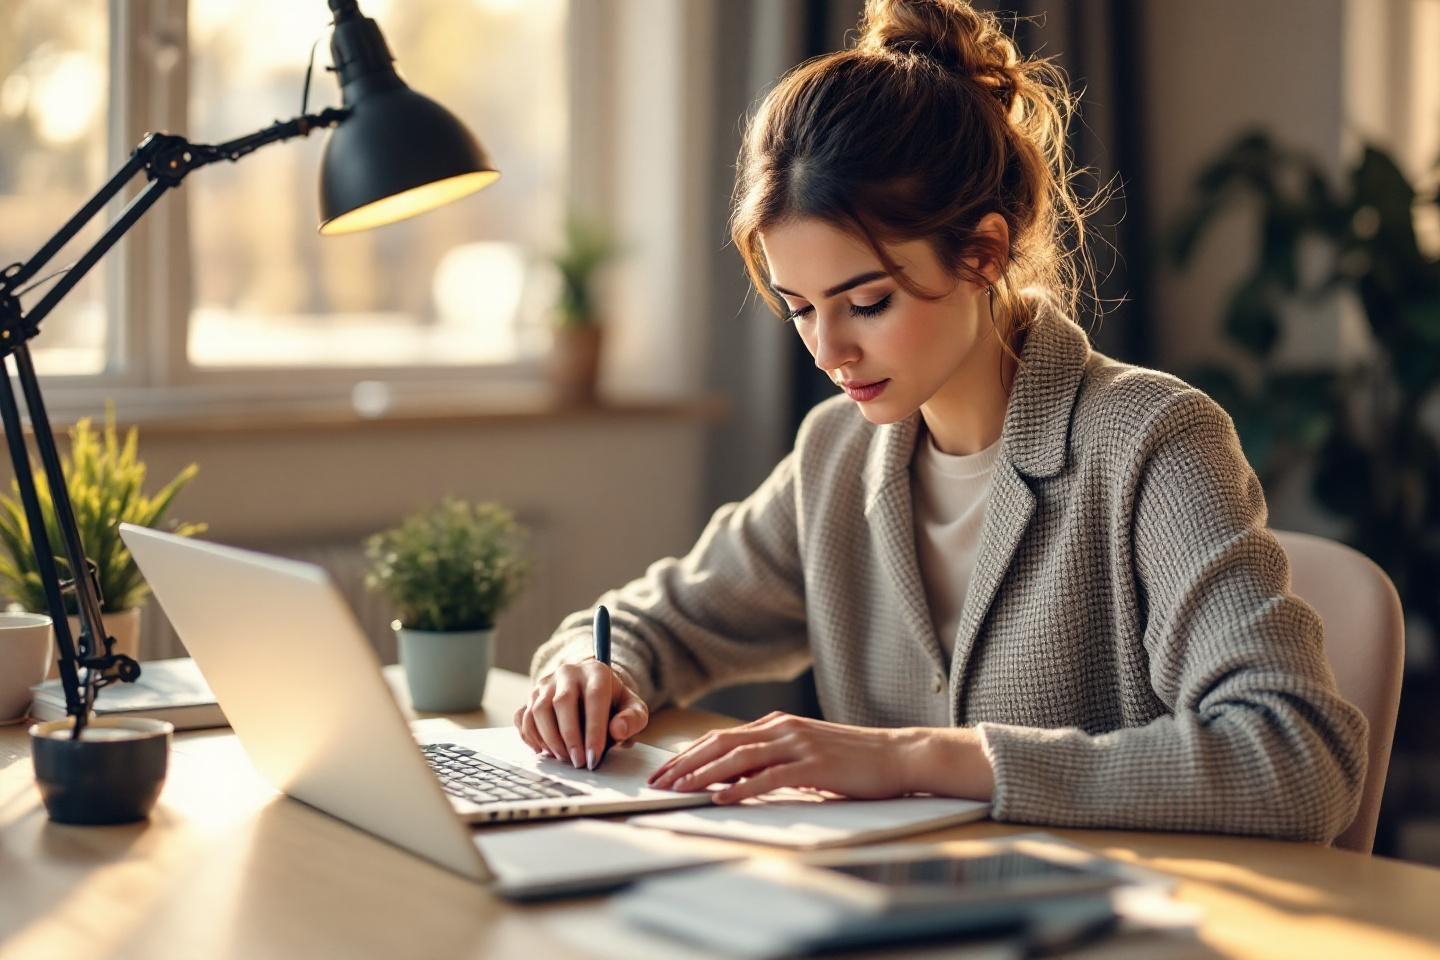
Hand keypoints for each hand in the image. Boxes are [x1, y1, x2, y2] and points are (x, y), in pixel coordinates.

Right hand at [514, 660, 649, 769]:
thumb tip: (618, 730)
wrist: (592, 690)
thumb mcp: (633, 708)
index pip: (594, 697)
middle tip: (578, 762)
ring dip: (549, 739)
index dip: (594, 729)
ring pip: (538, 710)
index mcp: (596, 671)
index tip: (594, 757)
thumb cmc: (613, 703)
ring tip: (564, 757)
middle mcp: (568, 672)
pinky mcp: (531, 697)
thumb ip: (632, 718)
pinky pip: (521, 717)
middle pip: (561, 702)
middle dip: (570, 737)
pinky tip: (544, 751)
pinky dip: (530, 737)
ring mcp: (546, 683)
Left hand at [646, 712, 925, 803]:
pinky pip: (769, 776)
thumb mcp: (804, 754)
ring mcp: (797, 744)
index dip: (687, 755)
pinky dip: (741, 788)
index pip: (719, 738)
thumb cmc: (852, 759)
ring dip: (703, 775)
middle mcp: (781, 728)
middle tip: (657, 783)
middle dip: (684, 764)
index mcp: (776, 724)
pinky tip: (721, 797)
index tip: (662, 773)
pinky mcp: (813, 765)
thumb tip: (733, 778)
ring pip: (737, 757)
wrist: (896, 754)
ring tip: (678, 790)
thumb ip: (770, 760)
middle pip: (720, 744)